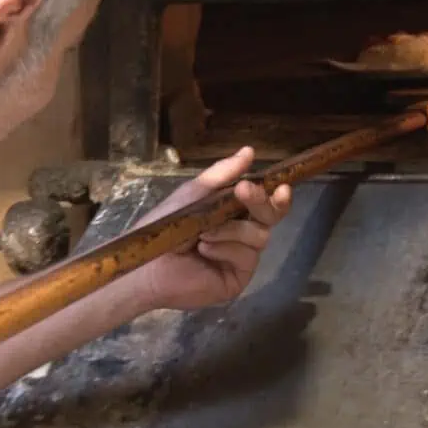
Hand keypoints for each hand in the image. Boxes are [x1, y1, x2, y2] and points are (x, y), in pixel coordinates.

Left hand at [130, 147, 291, 310]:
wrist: (148, 262)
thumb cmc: (166, 225)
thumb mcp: (194, 193)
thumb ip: (222, 173)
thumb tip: (250, 151)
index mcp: (234, 211)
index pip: (265, 200)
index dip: (275, 193)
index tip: (279, 186)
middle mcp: (243, 232)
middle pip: (270, 216)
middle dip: (260, 201)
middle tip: (244, 191)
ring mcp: (242, 256)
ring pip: (259, 235)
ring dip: (230, 229)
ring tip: (202, 233)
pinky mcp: (238, 276)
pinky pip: (246, 256)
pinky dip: (225, 248)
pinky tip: (204, 250)